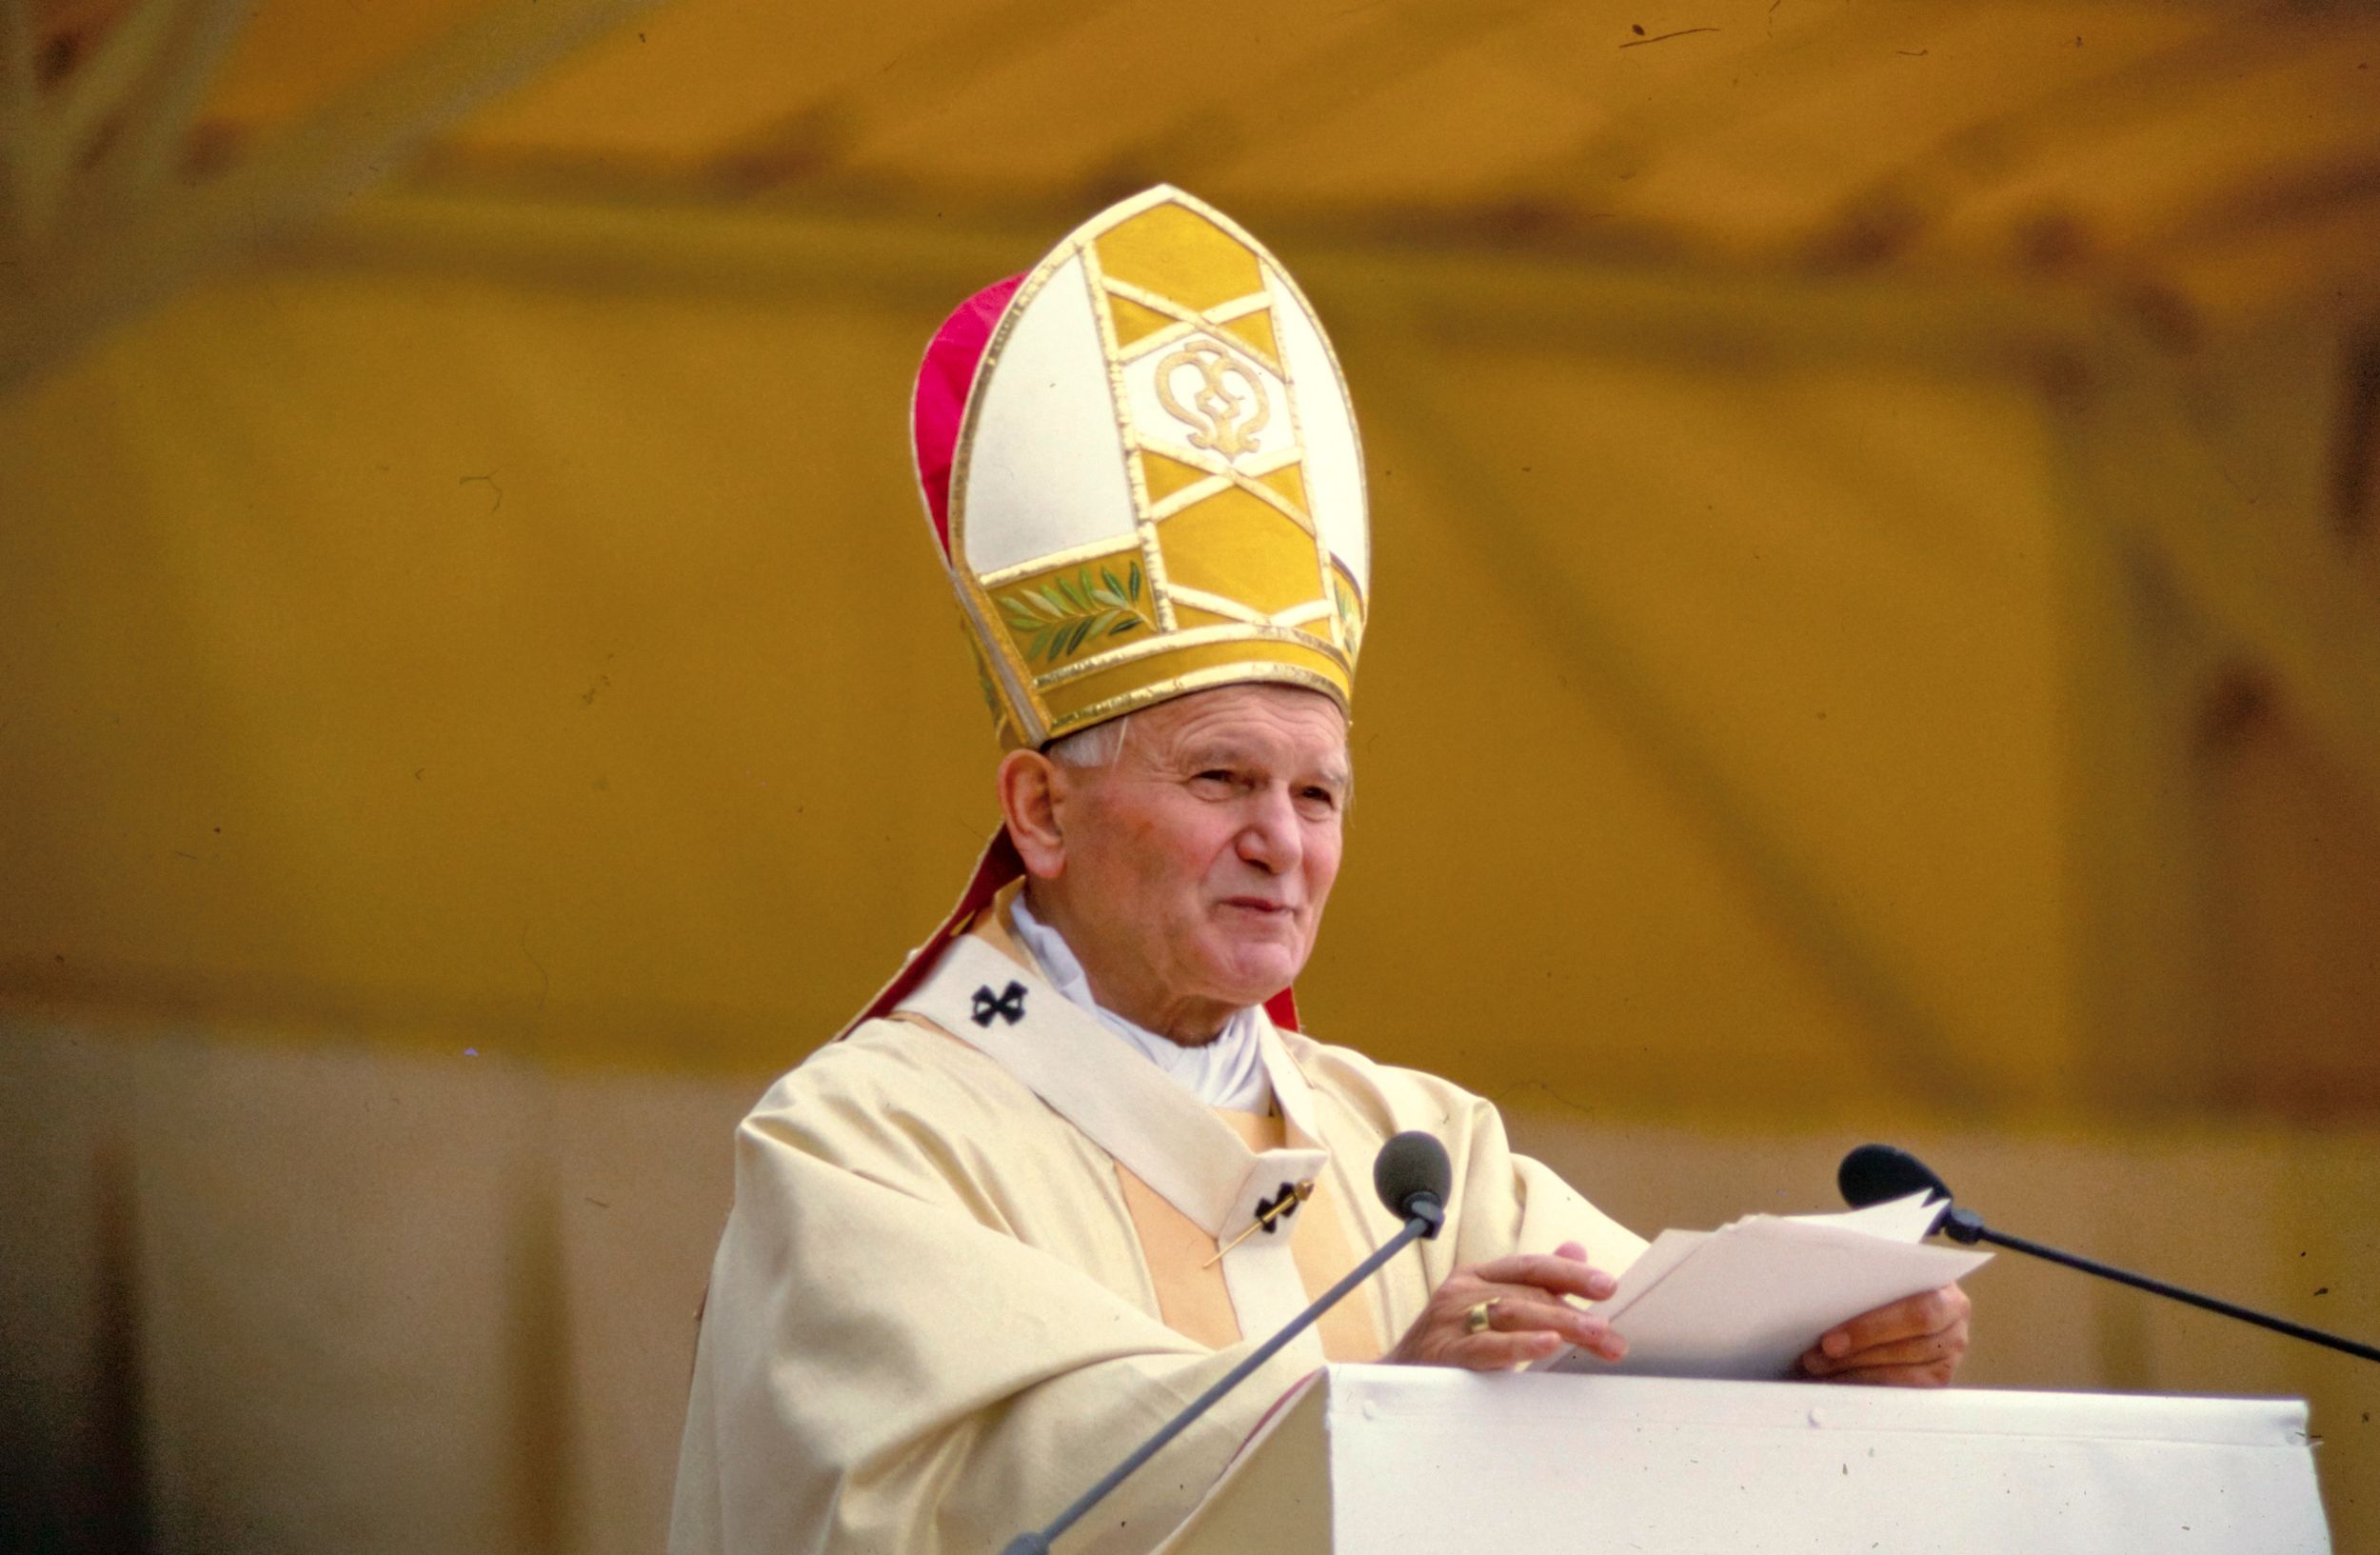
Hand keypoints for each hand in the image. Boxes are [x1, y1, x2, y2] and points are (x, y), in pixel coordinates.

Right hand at [1388, 1241, 1629, 1370]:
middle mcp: (1462, 1290)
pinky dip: (1520, 1345)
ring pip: (1513, 1313)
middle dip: (1576, 1312)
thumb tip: (1576, 1247)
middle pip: (1528, 1292)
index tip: (1609, 1286)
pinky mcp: (1442, 1352)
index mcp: (1476, 1275)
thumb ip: (1533, 1283)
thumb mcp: (1488, 1309)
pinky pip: (1486, 1347)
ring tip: (1597, 1337)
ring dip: (1560, 1324)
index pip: (1530, 1266)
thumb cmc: (1447, 1346)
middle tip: (1613, 1335)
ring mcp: (1449, 1320)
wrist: (1392, 1384)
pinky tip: (1549, 1345)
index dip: (1570, 1272)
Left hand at [1798, 1282, 1969, 1386]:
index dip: (1872, 1328)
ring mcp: (1949, 1356)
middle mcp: (1955, 1325)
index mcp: (1946, 1289)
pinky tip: (1840, 1382)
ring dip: (1857, 1373)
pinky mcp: (1938, 1380)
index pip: (1917, 1311)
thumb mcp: (1880, 1268)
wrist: (1901, 1296)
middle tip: (1816, 1358)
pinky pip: (1905, 1392)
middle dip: (1857, 1355)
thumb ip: (1861, 1274)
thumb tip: (1818, 1283)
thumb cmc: (1884, 1280)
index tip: (1829, 1340)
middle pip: (1910, 1347)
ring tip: (1820, 1369)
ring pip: (1906, 1374)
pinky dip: (1869, 1388)